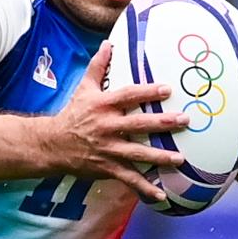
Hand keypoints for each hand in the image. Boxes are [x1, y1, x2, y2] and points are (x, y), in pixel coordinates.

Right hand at [44, 41, 185, 202]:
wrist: (53, 145)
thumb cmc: (72, 114)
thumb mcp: (84, 88)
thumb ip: (98, 66)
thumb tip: (108, 43)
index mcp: (103, 105)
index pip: (128, 96)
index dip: (147, 92)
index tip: (167, 89)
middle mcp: (107, 127)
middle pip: (137, 125)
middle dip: (162, 123)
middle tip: (184, 120)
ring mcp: (108, 149)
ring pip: (137, 154)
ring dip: (159, 157)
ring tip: (180, 159)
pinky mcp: (107, 168)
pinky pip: (128, 179)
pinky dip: (144, 188)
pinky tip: (161, 195)